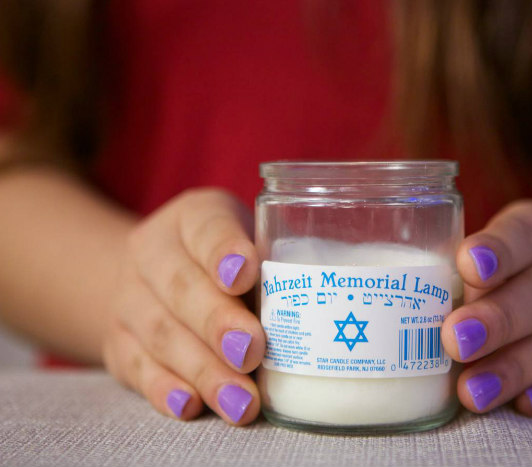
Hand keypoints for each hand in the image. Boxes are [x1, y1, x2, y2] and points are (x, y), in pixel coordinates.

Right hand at [101, 188, 262, 423]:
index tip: (244, 275)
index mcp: (192, 217)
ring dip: (203, 371)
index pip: (206, 228)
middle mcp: (152, 252)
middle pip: (181, 287)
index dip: (223, 252)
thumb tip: (311, 320)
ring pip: (160, 334)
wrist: (152, 276)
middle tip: (252, 351)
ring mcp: (128, 298)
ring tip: (240, 402)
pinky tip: (191, 406)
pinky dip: (164, 389)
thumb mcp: (249, 243)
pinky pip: (135, 367)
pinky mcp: (117, 342)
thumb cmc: (226, 262)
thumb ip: (271, 269)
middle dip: (218, 323)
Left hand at [442, 201, 531, 415]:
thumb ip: (469, 279)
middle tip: (455, 341)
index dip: (497, 250)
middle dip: (497, 320)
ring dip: (515, 368)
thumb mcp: (500, 258)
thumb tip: (425, 317)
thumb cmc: (522, 275)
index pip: (524, 232)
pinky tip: (524, 404)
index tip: (466, 266)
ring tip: (472, 391)